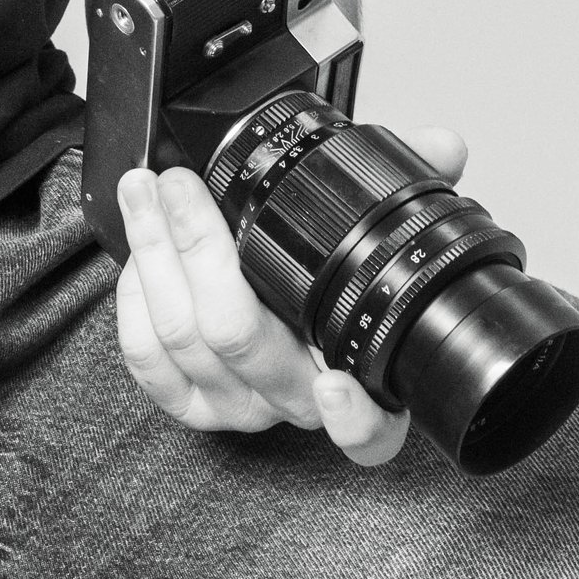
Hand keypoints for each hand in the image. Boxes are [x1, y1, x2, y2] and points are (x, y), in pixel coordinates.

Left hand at [113, 128, 470, 472]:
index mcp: (357, 375)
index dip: (354, 418)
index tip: (335, 382)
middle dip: (199, 247)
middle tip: (182, 186)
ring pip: (185, 337)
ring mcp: (237, 404)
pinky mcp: (184, 401)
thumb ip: (405, 185)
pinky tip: (142, 249)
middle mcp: (296, 401)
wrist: (265, 294)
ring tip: (150, 190)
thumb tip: (442, 145)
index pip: (371, 432)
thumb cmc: (320, 270)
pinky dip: (136, 294)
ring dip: (157, 250)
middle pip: (241, 339)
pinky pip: (147, 357)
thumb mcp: (367, 224)